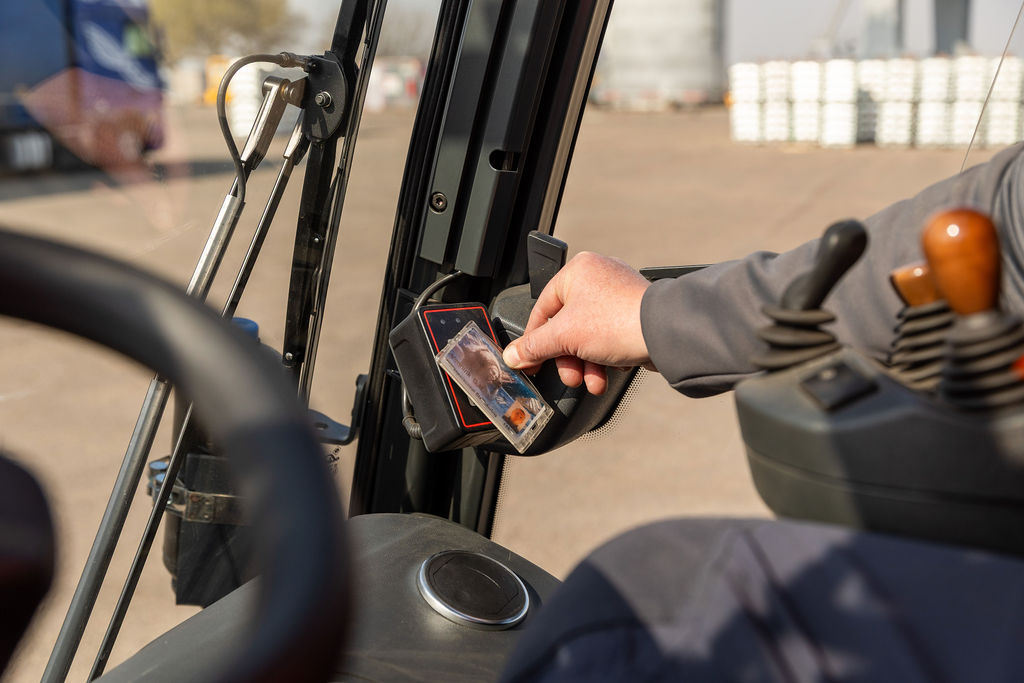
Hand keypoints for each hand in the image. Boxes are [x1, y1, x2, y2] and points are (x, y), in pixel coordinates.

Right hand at [502, 252, 651, 394]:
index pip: (543, 308)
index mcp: (577, 271)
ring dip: (587, 364)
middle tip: (570, 376)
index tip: (528, 361)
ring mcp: (618, 295)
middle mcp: (598, 278)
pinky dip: (606, 358)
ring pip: (589, 336)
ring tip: (594, 382)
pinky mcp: (634, 314)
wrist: (666, 334)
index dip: (534, 340)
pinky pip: (609, 338)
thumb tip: (513, 355)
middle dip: (569, 359)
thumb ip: (534, 346)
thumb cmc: (618, 321)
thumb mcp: (564, 337)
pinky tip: (609, 373)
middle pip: (567, 326)